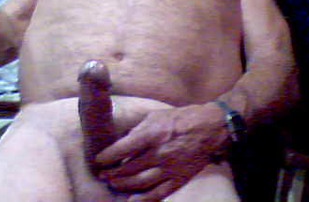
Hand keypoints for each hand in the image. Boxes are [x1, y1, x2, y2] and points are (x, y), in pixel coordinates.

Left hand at [95, 104, 227, 200]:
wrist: (210, 129)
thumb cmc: (180, 119)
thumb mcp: (154, 116)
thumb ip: (138, 130)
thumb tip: (122, 141)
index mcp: (152, 134)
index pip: (123, 148)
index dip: (107, 156)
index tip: (98, 160)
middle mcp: (159, 153)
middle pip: (129, 169)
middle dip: (113, 173)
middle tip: (103, 175)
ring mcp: (170, 168)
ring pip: (141, 183)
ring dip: (124, 185)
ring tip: (114, 184)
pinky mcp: (180, 179)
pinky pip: (159, 193)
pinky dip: (144, 199)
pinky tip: (132, 200)